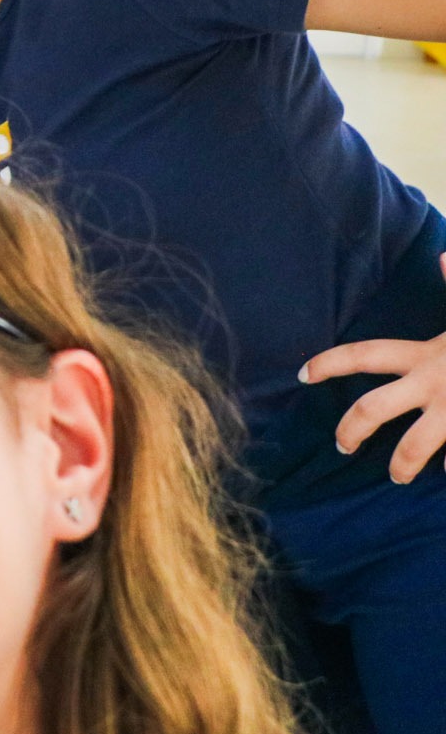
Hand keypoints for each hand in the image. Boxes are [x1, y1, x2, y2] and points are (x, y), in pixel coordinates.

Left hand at [301, 256, 445, 483]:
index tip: (302, 374)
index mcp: (428, 354)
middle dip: (351, 429)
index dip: (330, 364)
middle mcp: (436, 383)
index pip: (365, 355)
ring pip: (417, 447)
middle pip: (374, 409)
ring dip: (403, 464)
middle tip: (341, 446)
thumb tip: (443, 256)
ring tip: (398, 477)